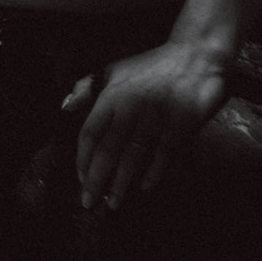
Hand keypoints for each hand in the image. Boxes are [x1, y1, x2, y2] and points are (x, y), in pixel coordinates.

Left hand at [64, 40, 230, 210]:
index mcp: (111, 96)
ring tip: (113, 204)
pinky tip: (145, 188)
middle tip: (90, 203)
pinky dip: (154, 173)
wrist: (196, 57)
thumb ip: (87, 88)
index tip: (80, 179)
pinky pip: (163, 155)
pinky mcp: (180, 125)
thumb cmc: (152, 67)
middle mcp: (130, 108)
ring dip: (122, 183)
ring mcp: (156, 118)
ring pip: (133, 157)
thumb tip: (64, 107)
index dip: (83, 159)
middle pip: (108, 150)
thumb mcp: (115, 71)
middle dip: (97, 179)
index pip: (90, 133)